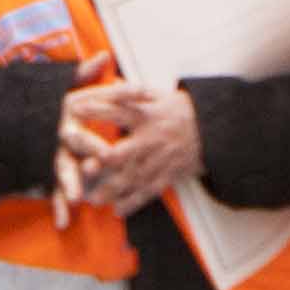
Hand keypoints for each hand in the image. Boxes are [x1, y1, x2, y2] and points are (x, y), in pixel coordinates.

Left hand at [61, 79, 200, 216]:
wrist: (215, 129)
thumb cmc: (180, 111)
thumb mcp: (159, 96)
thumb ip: (131, 92)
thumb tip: (108, 79)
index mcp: (147, 115)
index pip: (118, 111)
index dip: (97, 110)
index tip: (74, 109)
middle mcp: (152, 138)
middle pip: (125, 152)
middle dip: (105, 162)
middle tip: (84, 169)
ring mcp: (161, 159)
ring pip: (134, 177)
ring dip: (113, 190)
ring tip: (93, 200)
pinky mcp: (170, 174)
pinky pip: (150, 191)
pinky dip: (134, 202)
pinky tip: (118, 210)